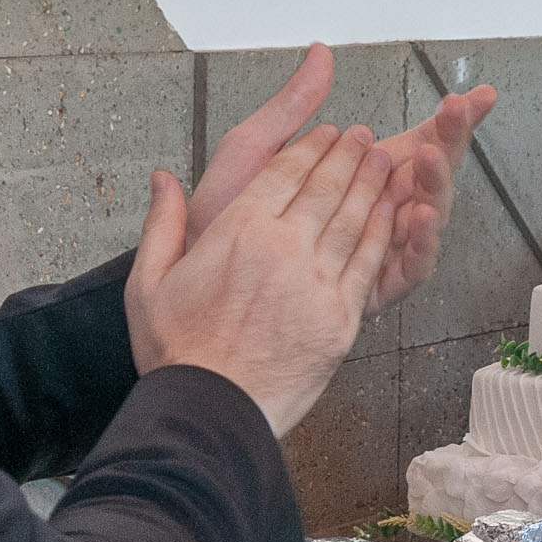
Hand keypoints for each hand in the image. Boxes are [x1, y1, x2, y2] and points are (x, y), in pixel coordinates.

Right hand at [124, 125, 397, 433]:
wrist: (210, 408)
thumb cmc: (177, 351)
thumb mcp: (148, 283)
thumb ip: (160, 225)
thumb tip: (162, 179)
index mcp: (238, 231)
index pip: (283, 172)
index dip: (309, 146)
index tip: (326, 132)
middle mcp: (283, 247)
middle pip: (325, 187)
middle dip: (348, 155)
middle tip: (364, 136)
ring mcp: (317, 281)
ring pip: (354, 218)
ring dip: (372, 184)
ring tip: (383, 161)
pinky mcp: (341, 316)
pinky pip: (369, 261)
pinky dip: (384, 231)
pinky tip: (394, 211)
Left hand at [185, 44, 501, 310]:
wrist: (193, 283)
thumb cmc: (221, 224)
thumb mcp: (254, 152)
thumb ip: (291, 107)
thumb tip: (320, 54)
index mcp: (356, 178)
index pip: (417, 143)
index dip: (449, 121)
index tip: (475, 96)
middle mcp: (376, 213)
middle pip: (432, 176)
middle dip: (450, 141)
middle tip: (455, 112)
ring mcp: (377, 250)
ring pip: (427, 217)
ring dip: (436, 185)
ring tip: (429, 157)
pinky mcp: (369, 289)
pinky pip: (410, 268)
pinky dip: (421, 242)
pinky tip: (418, 215)